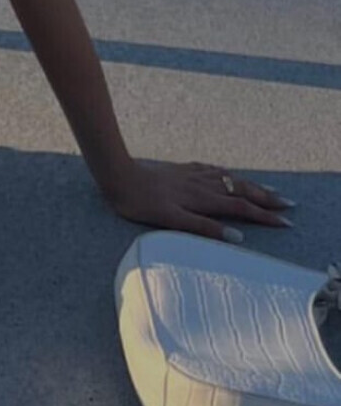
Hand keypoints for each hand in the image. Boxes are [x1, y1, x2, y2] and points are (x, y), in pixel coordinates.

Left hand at [106, 159, 294, 241]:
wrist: (117, 175)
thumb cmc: (140, 203)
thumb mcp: (170, 220)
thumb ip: (203, 227)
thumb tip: (237, 236)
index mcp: (201, 199)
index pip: (241, 208)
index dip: (264, 216)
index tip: (286, 222)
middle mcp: (201, 184)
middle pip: (240, 190)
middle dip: (266, 198)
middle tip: (289, 204)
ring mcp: (190, 175)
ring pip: (228, 178)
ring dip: (250, 184)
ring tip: (268, 188)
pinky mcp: (179, 169)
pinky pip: (210, 169)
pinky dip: (225, 172)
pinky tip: (226, 172)